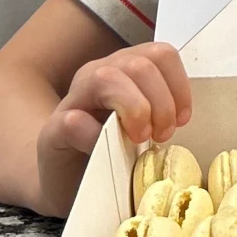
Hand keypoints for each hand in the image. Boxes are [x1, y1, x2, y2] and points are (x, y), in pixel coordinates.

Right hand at [34, 41, 190, 217]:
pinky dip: (96, 136)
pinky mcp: (52, 131)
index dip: (178, 85)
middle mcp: (97, 75)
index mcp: (125, 70)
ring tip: (139, 139)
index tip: (182, 119)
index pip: (161, 54)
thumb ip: (162, 111)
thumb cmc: (110, 152)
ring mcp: (73, 100)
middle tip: (162, 135)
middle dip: (161, 102)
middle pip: (140, 64)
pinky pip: (75, 120)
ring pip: (107, 78)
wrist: (65, 182)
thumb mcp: (143, 127)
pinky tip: (104, 151)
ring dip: (134, 110)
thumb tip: (184, 115)